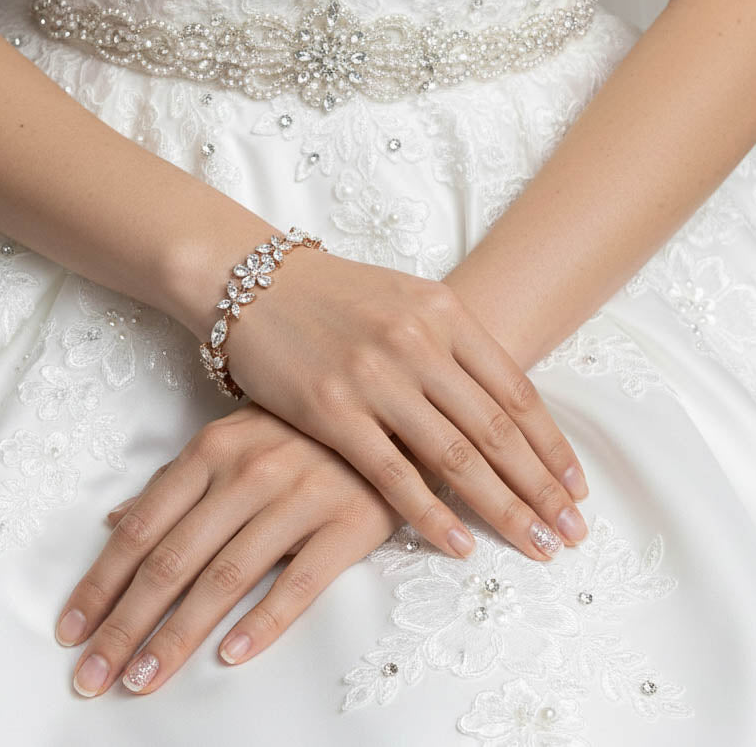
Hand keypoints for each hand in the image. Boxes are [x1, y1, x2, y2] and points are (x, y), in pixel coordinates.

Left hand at [56, 402, 403, 697]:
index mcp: (212, 449)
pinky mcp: (348, 523)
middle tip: (92, 676)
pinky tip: (229, 657)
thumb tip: (114, 520)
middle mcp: (248, 471)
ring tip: (143, 680)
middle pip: (172, 560)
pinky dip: (262, 622)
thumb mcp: (231, 439)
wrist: (389, 414)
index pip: (142, 527)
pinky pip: (299, 582)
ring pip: (224, 577)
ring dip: (177, 636)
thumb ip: (174, 481)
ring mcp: (299, 496)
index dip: (101, 582)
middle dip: (125, 625)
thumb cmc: (301, 430)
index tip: (71, 630)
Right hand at [219, 246, 588, 560]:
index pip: (516, 391)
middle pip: (497, 431)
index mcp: (443, 313)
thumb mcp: (403, 300)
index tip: (576, 488)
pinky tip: (461, 543)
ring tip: (538, 546)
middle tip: (573, 533)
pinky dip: (433, 514)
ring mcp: (374, 377)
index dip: (552, 446)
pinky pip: (393, 474)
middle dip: (542, 488)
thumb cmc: (331, 295)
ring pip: (456, 457)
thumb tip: (497, 404)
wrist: (252, 281)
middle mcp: (417, 343)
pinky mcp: (331, 410)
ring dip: (504, 509)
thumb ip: (451, 345)